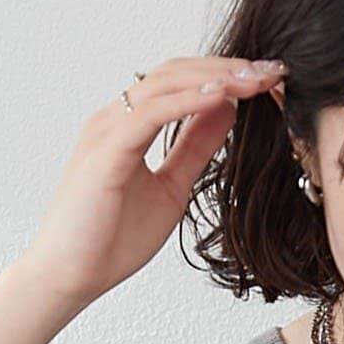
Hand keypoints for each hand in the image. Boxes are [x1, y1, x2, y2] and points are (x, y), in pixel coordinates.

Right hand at [18, 53, 289, 310]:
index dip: (224, 76)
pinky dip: (188, 102)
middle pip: (175, 73)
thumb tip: (227, 113)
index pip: (180, 83)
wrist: (72, 275)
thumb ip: (195, 149)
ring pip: (165, 84)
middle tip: (271, 70)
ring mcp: (107, 130)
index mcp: (130, 126)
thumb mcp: (172, 188)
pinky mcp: (105, 152)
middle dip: (226, 69)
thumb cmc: (111, 239)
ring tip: (254, 79)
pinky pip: (151, 115)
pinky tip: (222, 97)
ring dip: (214, 78)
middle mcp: (116, 118)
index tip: (267, 80)